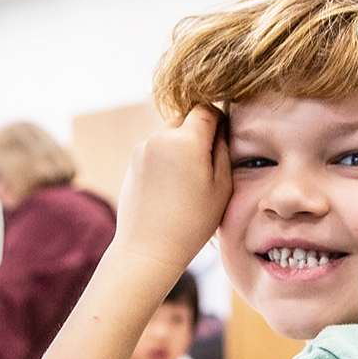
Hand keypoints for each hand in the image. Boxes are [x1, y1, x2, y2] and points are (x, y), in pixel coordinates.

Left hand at [114, 106, 232, 273]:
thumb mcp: (222, 187)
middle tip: (208, 163)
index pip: (207, 109)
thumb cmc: (192, 222)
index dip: (219, 120)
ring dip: (181, 146)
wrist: (148, 248)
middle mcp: (160, 137)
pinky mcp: (133, 162)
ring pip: (169, 134)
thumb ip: (224, 151)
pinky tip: (171, 187)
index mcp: (186, 140)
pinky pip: (156, 149)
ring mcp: (143, 148)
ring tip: (188, 180)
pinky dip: (166, 158)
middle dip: (198, 132)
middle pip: (186, 118)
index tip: (224, 140)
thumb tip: (221, 130)